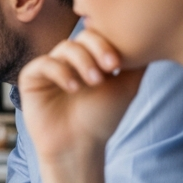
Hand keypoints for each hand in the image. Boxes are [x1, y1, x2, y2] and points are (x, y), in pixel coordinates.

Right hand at [16, 29, 143, 182]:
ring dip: (82, 62)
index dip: (108, 43)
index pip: (98, 36)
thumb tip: (151, 39)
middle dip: (97, 49)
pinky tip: (73, 88)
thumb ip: (137, 63)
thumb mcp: (126, 87)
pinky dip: (60, 72)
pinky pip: (44, 63)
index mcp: (90, 58)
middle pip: (81, 37)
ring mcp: (50, 67)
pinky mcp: (31, 78)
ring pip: (65, 48)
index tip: (119, 65)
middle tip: (110, 68)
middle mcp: (69, 59)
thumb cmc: (102, 119)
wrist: (79, 146)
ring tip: (94, 82)